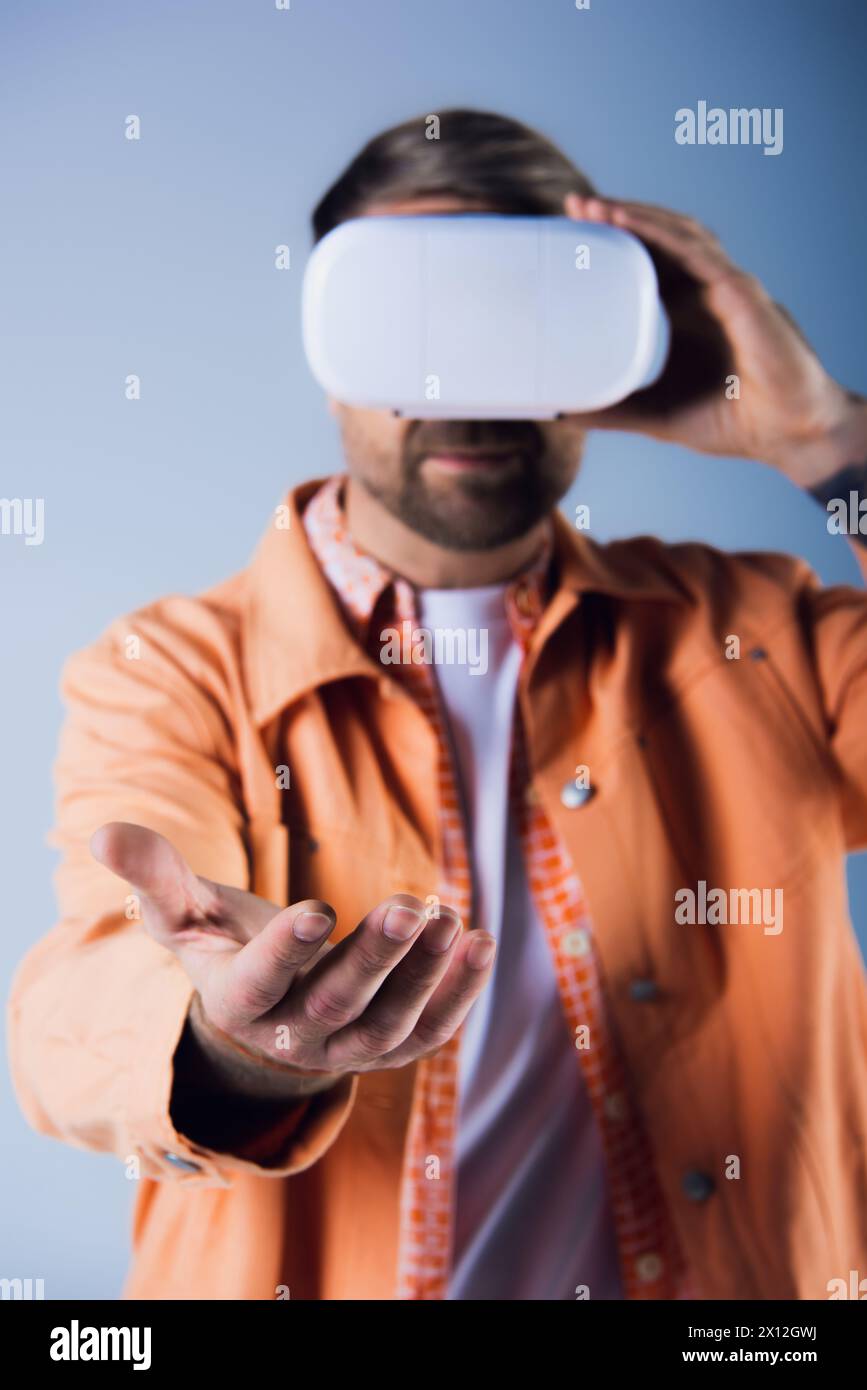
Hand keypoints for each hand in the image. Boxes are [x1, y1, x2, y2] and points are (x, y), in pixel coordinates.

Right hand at [90, 822, 495, 1089]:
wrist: (267, 1012)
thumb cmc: (222, 946)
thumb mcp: (185, 912)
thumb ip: (155, 874)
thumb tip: (102, 833)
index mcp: (238, 1001)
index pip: (259, 984)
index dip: (285, 951)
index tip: (316, 907)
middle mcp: (294, 1036)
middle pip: (338, 1002)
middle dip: (375, 955)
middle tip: (409, 901)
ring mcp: (348, 1049)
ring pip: (390, 1022)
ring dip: (425, 972)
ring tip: (449, 915)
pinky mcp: (391, 1048)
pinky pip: (429, 1032)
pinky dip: (459, 994)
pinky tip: (481, 942)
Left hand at [563, 193, 863, 485]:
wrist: (788, 434)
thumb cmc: (733, 421)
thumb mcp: (657, 415)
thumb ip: (615, 410)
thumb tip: (565, 413)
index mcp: (687, 311)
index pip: (645, 262)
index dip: (612, 242)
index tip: (572, 231)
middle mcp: (705, 291)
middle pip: (657, 238)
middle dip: (617, 216)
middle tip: (573, 206)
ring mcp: (725, 287)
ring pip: (676, 234)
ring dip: (636, 216)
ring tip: (596, 208)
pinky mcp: (741, 293)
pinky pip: (698, 253)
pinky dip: (663, 234)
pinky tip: (632, 223)